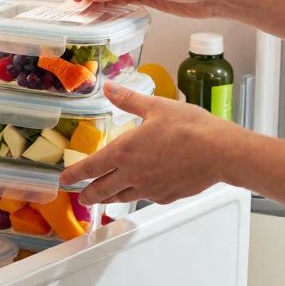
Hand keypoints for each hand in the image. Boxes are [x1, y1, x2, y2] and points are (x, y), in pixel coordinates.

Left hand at [59, 81, 236, 205]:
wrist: (220, 152)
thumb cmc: (191, 128)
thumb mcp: (156, 106)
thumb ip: (128, 100)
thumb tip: (108, 87)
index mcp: (124, 152)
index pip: (90, 168)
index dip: (74, 175)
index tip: (64, 180)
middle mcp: (132, 175)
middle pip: (101, 191)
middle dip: (87, 194)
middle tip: (81, 195)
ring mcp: (148, 189)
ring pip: (121, 198)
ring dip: (108, 198)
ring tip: (104, 197)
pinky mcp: (165, 196)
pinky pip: (144, 197)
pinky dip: (137, 194)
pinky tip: (140, 189)